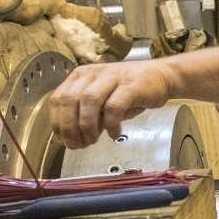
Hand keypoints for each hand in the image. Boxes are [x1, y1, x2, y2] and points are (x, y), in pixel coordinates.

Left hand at [47, 60, 174, 148]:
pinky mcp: (130, 86)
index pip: (57, 99)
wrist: (160, 77)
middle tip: (78, 144)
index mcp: (81, 77)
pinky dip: (111, 124)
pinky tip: (114, 134)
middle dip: (70, 127)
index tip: (64, 140)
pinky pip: (114, 107)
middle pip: (69, 100)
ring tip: (93, 140)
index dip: (58, 123)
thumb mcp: (102, 102)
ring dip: (87, 126)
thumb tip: (68, 138)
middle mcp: (92, 74)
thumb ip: (85, 116)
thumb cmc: (129, 92)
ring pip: (88, 101)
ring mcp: (111, 77)